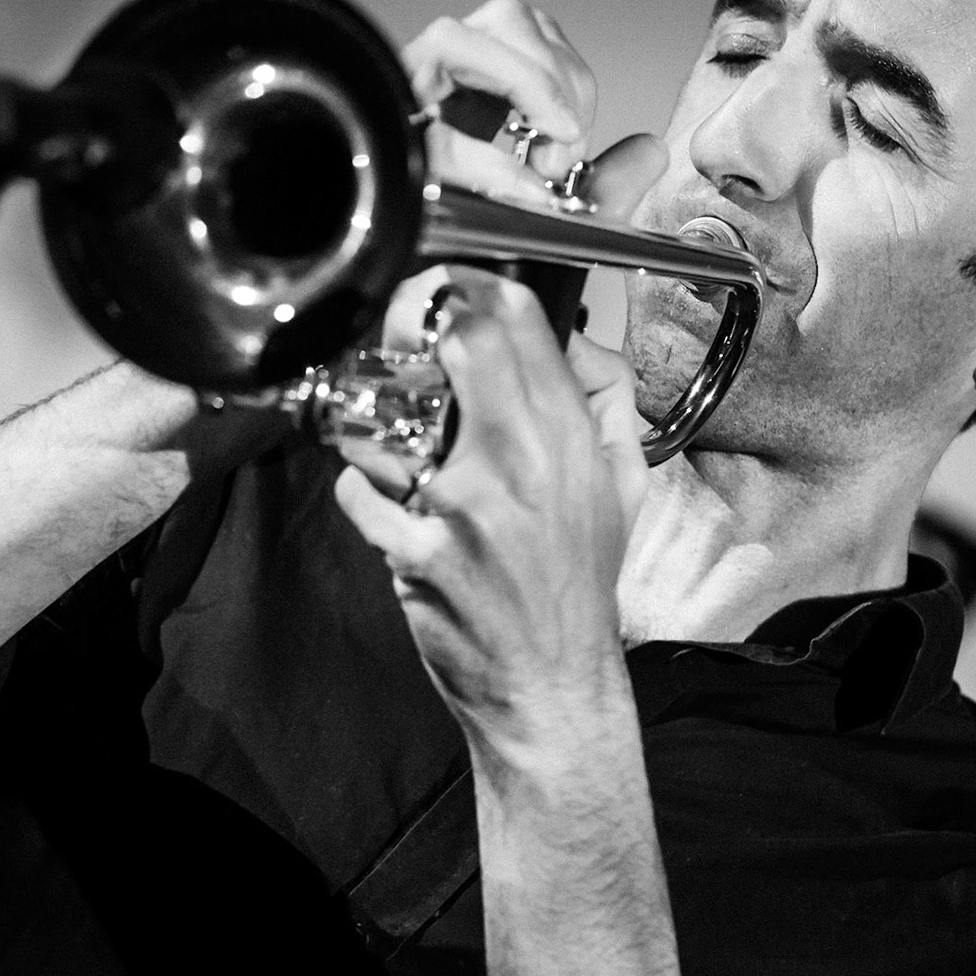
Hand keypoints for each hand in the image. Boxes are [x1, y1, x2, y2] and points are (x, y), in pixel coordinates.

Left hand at [335, 136, 665, 757]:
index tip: (445, 291)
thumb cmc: (575, 587)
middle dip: (416, 333)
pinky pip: (359, 492)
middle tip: (400, 352)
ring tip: (392, 449)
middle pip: (456, 341)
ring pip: (389, 415)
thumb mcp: (617, 490)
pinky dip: (359, 494)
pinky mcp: (422, 555)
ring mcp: (469, 508)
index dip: (470, 288)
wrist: (554, 687)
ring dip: (375, 427)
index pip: (519, 320)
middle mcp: (523, 462)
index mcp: (570, 440)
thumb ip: (603, 408)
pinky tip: (385, 511)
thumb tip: (577, 344)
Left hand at [404, 0, 597, 208]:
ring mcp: (490, 38)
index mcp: (436, 50)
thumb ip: (479, 171)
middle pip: (534, 41)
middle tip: (559, 161)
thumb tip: (535, 187)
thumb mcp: (425, 162)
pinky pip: (556, 61)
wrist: (381, 141)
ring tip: (557, 154)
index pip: (502, 54)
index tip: (565, 133)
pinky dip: (567, 100)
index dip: (542, 93)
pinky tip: (555, 135)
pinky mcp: (509, 54)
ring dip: (572, 101)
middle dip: (560, 101)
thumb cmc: (391, 142)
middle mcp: (465, 33)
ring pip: (553, 47)